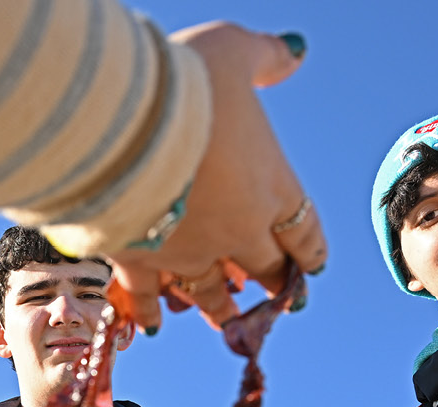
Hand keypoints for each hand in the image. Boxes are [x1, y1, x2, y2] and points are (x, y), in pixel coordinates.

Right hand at [107, 22, 326, 330]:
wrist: (125, 127)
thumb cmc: (186, 87)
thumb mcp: (234, 51)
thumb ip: (266, 57)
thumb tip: (294, 50)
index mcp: (272, 187)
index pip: (303, 230)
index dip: (310, 250)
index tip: (312, 268)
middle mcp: (237, 231)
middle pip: (263, 266)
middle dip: (272, 282)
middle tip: (280, 300)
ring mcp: (188, 252)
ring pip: (211, 292)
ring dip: (222, 309)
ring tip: (228, 325)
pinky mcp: (140, 261)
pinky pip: (149, 296)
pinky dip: (153, 310)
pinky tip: (157, 325)